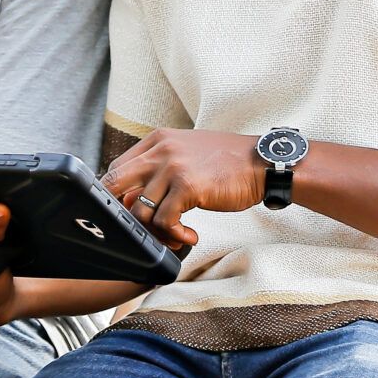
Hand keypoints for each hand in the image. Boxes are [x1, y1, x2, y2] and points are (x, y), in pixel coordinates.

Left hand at [103, 129, 268, 246]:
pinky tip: (189, 236)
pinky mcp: (188, 187)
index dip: (117, 195)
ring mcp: (173, 167)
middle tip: (141, 228)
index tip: (130, 212)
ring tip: (174, 237)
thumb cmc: (226, 163)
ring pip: (138, 210)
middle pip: (114, 184)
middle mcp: (160, 150)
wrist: (262, 163)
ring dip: (154, 231)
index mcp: (157, 140)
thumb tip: (130, 200)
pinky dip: (174, 235)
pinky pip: (164, 221)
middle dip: (121, 212)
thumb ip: (158, 170)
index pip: (116, 168)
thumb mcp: (185, 154)